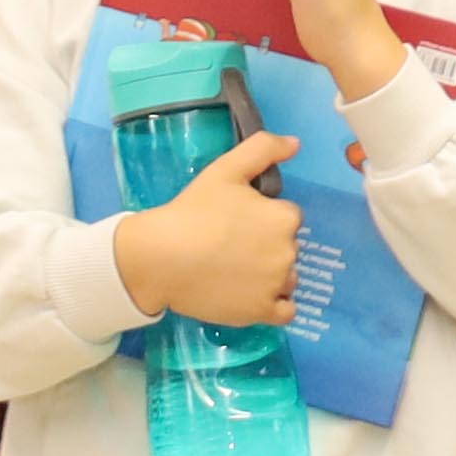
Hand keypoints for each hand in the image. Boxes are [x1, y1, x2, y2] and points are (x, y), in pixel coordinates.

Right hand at [113, 124, 304, 325]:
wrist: (159, 257)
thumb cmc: (192, 211)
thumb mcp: (225, 169)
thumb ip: (263, 149)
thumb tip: (295, 143)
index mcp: (284, 218)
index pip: (287, 217)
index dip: (263, 218)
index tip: (237, 222)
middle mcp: (288, 252)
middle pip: (287, 248)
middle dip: (266, 246)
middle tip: (230, 246)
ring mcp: (276, 286)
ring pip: (287, 279)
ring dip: (271, 276)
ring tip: (235, 272)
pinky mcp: (261, 313)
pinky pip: (286, 311)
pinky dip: (275, 305)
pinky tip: (253, 296)